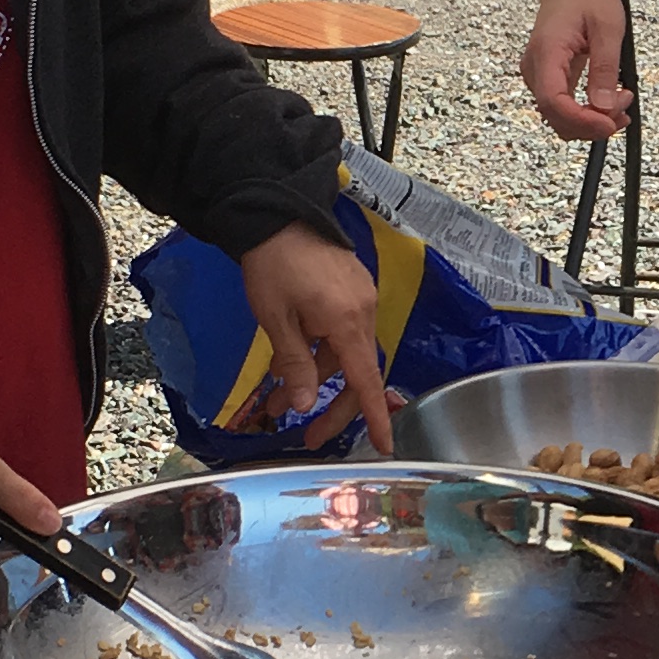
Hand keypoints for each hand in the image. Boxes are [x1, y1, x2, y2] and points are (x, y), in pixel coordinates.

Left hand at [240, 221, 393, 450]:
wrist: (276, 211)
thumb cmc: (272, 264)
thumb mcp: (275, 318)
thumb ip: (294, 363)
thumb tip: (303, 406)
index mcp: (347, 321)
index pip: (367, 380)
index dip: (374, 416)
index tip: (386, 447)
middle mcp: (362, 312)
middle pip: (357, 373)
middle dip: (334, 407)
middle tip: (307, 434)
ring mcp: (358, 299)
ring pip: (343, 354)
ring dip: (315, 378)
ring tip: (277, 400)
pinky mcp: (349, 290)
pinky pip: (339, 333)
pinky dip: (318, 354)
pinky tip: (288, 362)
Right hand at [521, 0, 630, 138]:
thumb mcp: (608, 26)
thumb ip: (605, 67)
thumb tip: (604, 105)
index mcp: (547, 52)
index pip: (553, 102)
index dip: (581, 121)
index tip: (608, 123)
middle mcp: (536, 68)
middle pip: (555, 116)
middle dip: (591, 123)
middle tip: (623, 109)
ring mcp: (540, 74)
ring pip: (560, 116)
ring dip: (590, 120)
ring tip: (620, 102)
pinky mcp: (548, 77)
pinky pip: (563, 106)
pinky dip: (586, 112)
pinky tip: (608, 104)